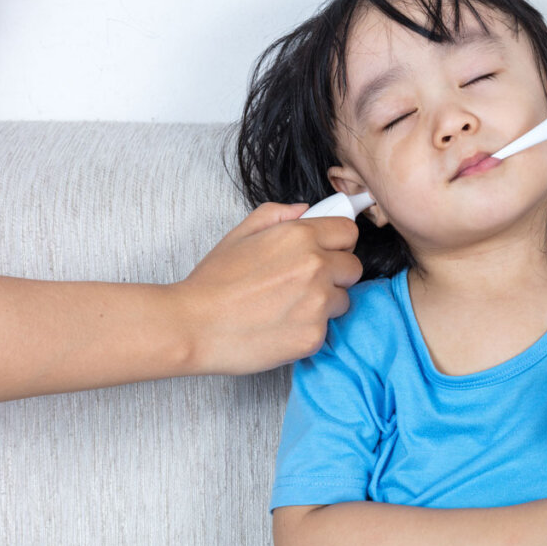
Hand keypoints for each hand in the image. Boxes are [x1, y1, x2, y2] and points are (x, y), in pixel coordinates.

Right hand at [172, 202, 361, 374]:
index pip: (349, 232)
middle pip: (353, 267)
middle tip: (305, 282)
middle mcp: (316, 267)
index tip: (326, 252)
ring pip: (343, 299)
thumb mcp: (240, 234)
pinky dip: (309, 329)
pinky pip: (326, 328)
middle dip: (335, 273)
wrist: (193, 326)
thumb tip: (305, 209)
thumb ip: (276, 214)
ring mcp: (318, 303)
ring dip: (325, 303)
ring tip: (288, 305)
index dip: (337, 243)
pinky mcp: (314, 336)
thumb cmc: (214, 282)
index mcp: (301, 236)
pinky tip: (282, 326)